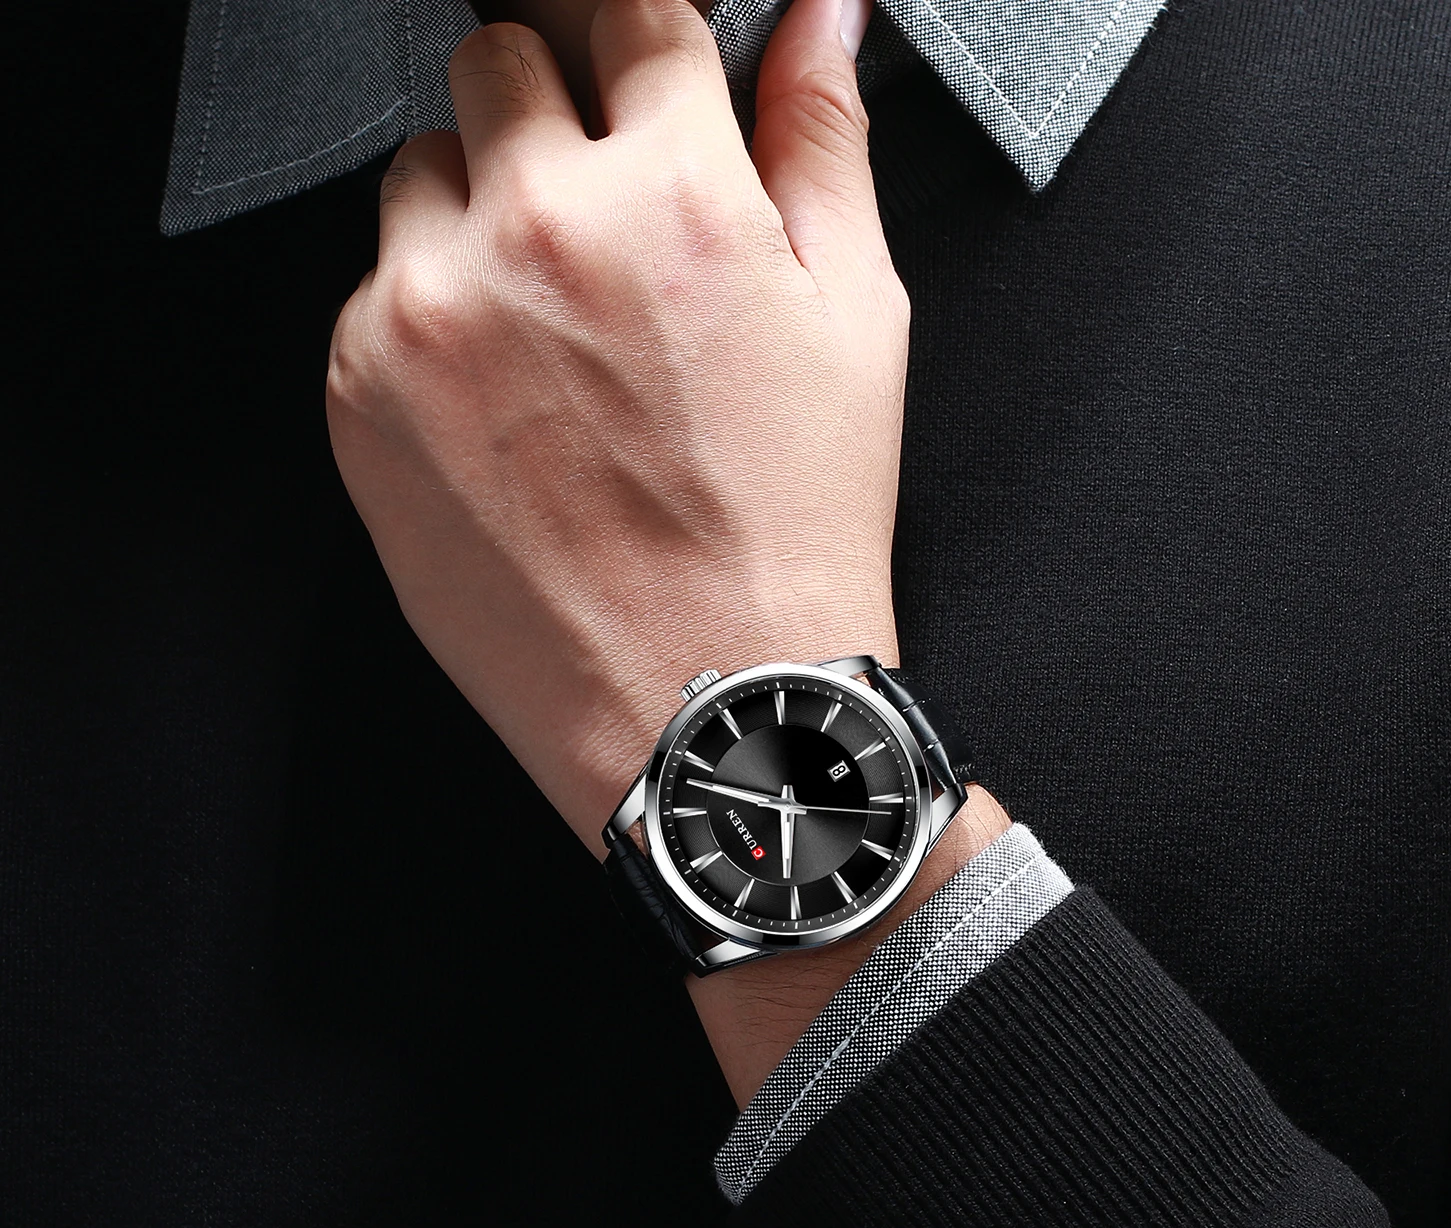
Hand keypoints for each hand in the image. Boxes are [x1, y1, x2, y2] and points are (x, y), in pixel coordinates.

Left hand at [327, 0, 908, 853]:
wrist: (705, 700)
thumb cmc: (789, 534)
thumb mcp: (856, 325)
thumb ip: (822, 144)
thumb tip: (821, 19)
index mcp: (674, 194)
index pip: (627, 13)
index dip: (643, 56)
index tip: (642, 96)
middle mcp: (536, 229)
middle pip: (498, 60)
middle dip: (552, 121)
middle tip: (604, 229)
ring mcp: (428, 311)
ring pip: (419, 170)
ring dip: (477, 214)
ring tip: (551, 332)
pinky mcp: (358, 392)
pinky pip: (370, 290)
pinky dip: (427, 319)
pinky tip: (506, 407)